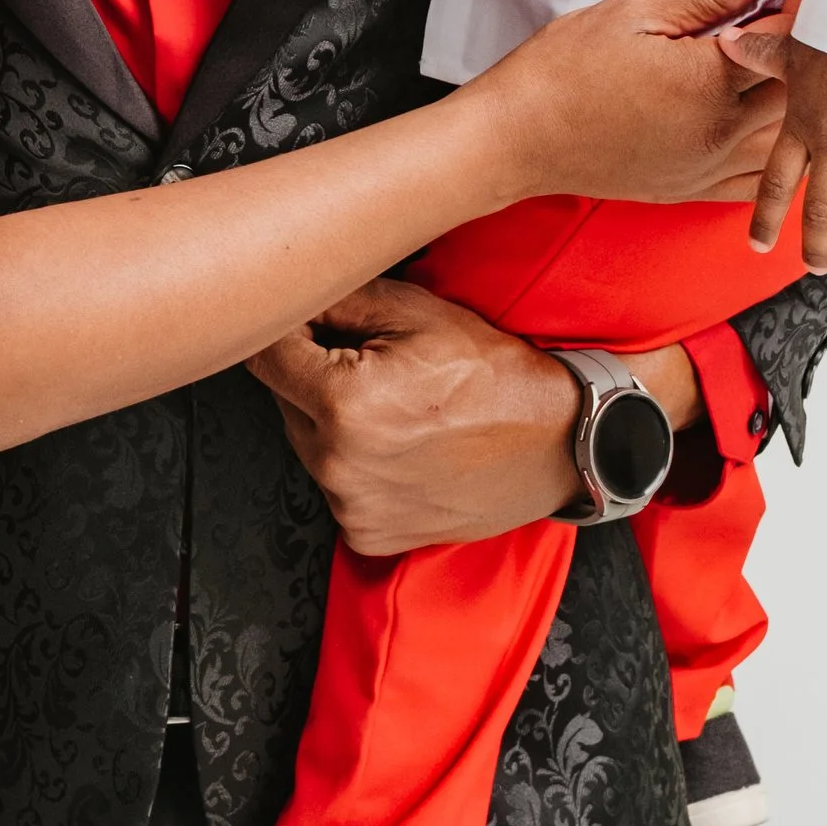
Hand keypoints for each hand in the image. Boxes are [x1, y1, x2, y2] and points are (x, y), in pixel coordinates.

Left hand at [248, 279, 703, 555]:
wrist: (560, 443)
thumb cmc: (498, 377)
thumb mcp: (418, 312)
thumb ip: (339, 299)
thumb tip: (291, 291)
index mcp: (344, 403)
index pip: (266, 356)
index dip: (285, 331)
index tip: (303, 323)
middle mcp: (338, 463)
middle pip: (286, 402)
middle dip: (314, 377)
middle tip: (374, 365)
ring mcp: (351, 506)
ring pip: (309, 445)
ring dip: (333, 423)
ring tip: (397, 408)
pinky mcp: (367, 534)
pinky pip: (337, 487)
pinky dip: (356, 467)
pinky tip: (402, 448)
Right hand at [485, 0, 787, 210]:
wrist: (516, 139)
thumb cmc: (561, 70)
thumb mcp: (631, 15)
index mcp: (708, 82)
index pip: (782, 35)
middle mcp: (720, 132)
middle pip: (798, 88)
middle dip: (809, 45)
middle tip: (809, 11)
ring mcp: (708, 168)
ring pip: (788, 138)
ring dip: (800, 100)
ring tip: (800, 65)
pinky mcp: (691, 191)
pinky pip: (758, 180)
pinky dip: (780, 154)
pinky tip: (780, 130)